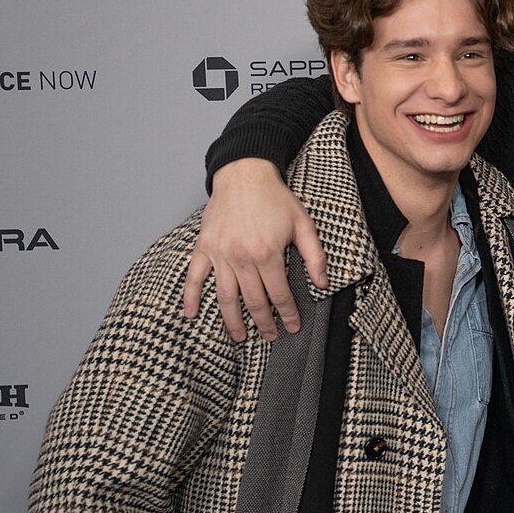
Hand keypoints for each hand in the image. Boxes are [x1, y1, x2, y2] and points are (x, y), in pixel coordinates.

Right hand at [180, 159, 325, 341]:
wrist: (244, 175)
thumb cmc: (275, 198)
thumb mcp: (304, 224)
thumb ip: (314, 255)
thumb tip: (322, 284)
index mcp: (267, 253)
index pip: (279, 294)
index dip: (287, 314)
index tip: (292, 326)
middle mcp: (240, 257)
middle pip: (253, 301)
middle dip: (263, 323)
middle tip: (270, 337)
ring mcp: (219, 254)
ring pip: (224, 296)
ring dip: (231, 320)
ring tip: (239, 337)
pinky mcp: (203, 248)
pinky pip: (194, 277)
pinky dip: (191, 298)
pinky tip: (192, 315)